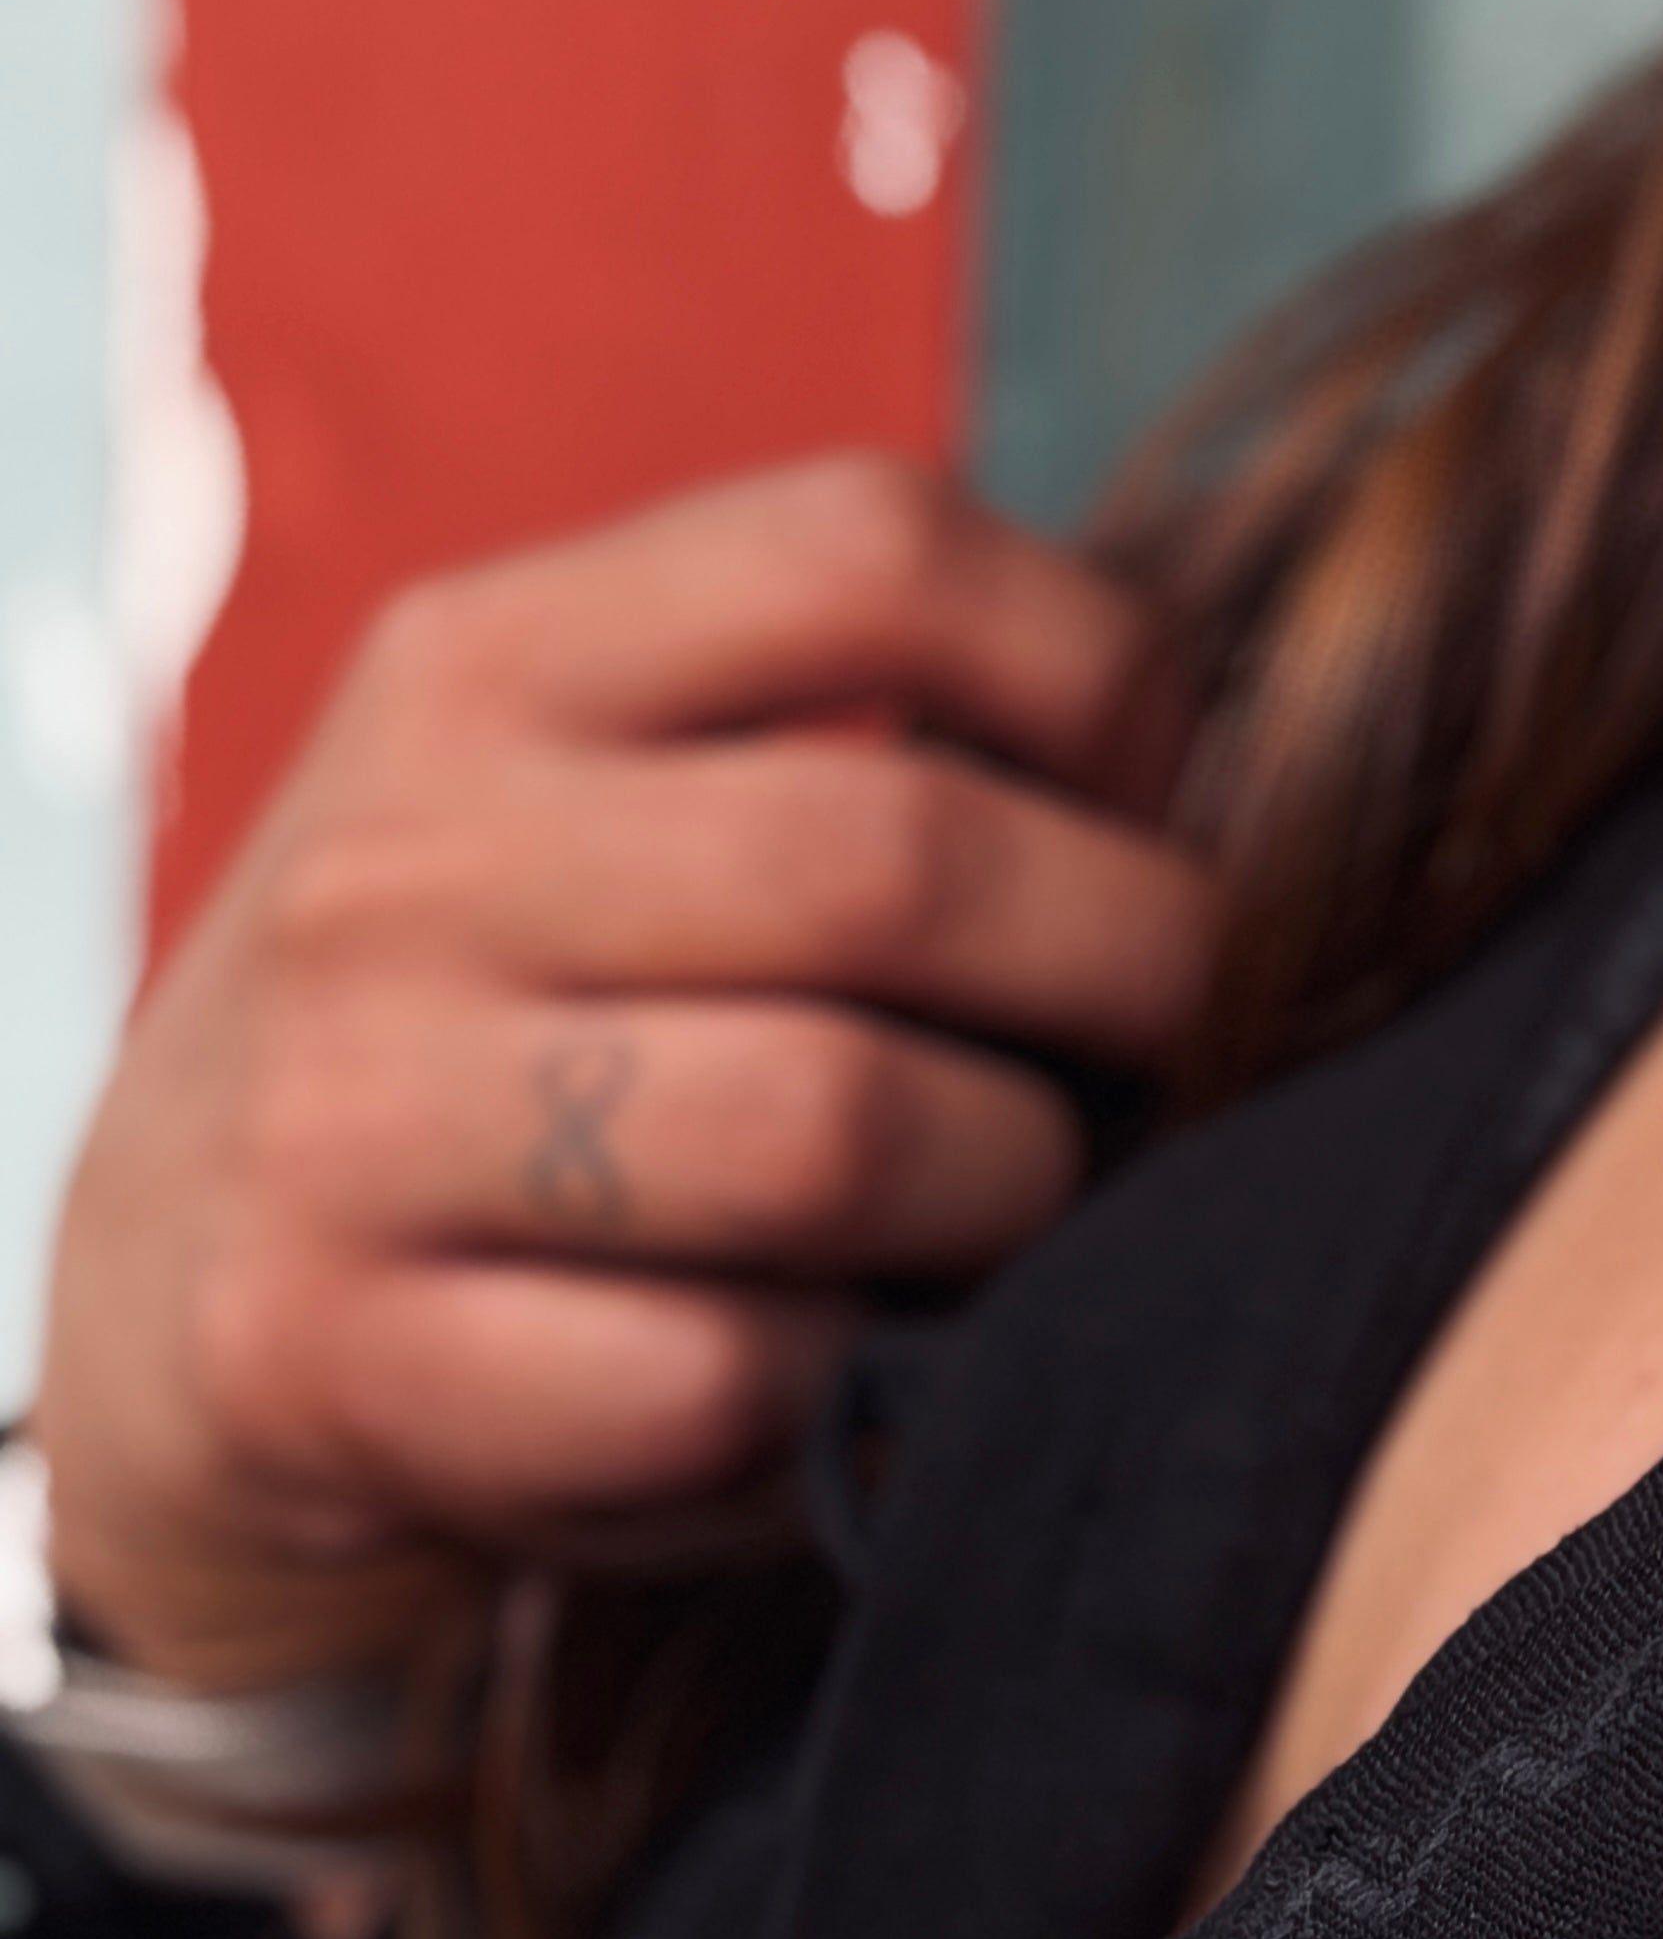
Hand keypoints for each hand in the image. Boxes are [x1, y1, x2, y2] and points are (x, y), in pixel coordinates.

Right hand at [33, 458, 1219, 1689]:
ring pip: (832, 1131)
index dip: (1099, 672)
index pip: (875, 547)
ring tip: (1016, 1200)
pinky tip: (845, 1362)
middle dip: (1126, 962)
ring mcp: (345, 1114)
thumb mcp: (598, 790)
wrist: (164, 1287)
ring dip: (1008, 1189)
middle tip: (1169, 1037)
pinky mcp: (332, 1359)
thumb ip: (852, 736)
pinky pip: (718, 1378)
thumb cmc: (509, 1012)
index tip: (1152, 798)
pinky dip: (847, 1391)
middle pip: (894, 859)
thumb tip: (1222, 781)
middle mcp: (398, 862)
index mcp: (489, 659)